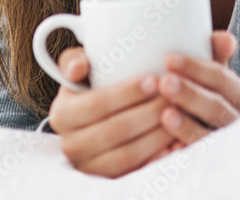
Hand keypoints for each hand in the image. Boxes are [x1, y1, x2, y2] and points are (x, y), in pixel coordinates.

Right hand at [47, 47, 177, 178]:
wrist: (92, 119)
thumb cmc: (90, 85)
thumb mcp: (79, 67)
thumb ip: (73, 59)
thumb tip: (78, 67)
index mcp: (62, 115)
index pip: (97, 104)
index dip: (127, 92)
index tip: (153, 80)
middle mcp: (71, 145)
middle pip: (115, 131)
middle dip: (148, 112)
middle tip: (171, 96)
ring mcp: (90, 167)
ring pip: (127, 155)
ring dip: (156, 135)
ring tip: (177, 114)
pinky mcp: (109, 179)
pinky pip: (136, 173)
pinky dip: (157, 159)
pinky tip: (175, 142)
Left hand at [152, 30, 239, 153]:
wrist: (196, 129)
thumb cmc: (199, 92)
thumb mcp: (207, 73)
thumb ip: (215, 53)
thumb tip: (226, 39)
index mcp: (239, 96)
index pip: (222, 79)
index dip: (197, 68)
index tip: (169, 59)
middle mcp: (235, 122)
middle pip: (216, 108)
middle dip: (190, 94)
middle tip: (164, 83)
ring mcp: (221, 147)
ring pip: (207, 136)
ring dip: (186, 125)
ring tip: (165, 114)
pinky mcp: (205, 167)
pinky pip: (194, 163)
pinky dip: (180, 156)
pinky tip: (165, 150)